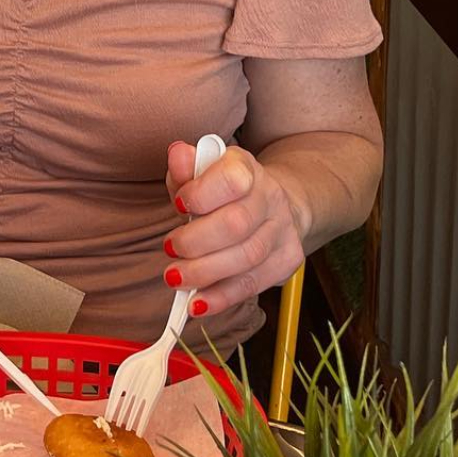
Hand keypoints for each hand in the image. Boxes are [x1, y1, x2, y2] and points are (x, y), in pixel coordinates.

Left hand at [163, 139, 304, 317]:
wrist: (270, 205)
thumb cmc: (221, 192)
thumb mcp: (199, 174)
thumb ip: (185, 169)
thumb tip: (177, 154)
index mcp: (246, 168)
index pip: (231, 180)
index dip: (201, 195)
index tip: (179, 205)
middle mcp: (270, 197)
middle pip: (236, 224)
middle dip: (196, 242)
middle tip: (170, 248)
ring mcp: (283, 230)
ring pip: (246, 258)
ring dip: (205, 272)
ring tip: (176, 277)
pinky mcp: (287, 260)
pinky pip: (254, 284)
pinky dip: (221, 297)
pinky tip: (198, 302)